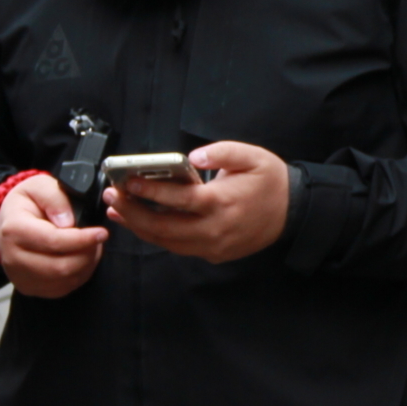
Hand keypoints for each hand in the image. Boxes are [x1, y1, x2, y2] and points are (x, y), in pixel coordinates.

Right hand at [0, 173, 106, 297]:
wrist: (10, 221)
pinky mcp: (29, 287)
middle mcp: (13, 258)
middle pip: (61, 267)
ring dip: (86, 265)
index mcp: (14, 230)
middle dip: (88, 254)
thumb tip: (68, 222)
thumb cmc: (29, 202)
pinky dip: (79, 275)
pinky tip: (80, 258)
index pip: (54, 241)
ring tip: (91, 246)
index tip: (102, 232)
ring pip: (65, 280)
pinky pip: (62, 288)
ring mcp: (20, 276)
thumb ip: (55, 198)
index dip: (82, 239)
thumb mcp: (40, 186)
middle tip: (98, 239)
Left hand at [105, 142, 289, 264]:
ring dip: (139, 226)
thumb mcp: (252, 157)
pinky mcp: (214, 254)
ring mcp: (213, 246)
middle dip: (133, 212)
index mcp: (222, 203)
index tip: (126, 183)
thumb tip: (191, 157)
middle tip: (112, 196)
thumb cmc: (271, 181)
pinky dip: (156, 235)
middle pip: (163, 227)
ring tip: (118, 209)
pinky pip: (178, 247)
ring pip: (166, 242)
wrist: (294, 212)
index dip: (150, 192)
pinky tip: (141, 222)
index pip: (178, 200)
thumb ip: (222, 151)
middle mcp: (215, 230)